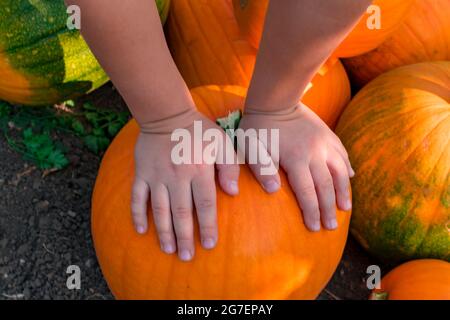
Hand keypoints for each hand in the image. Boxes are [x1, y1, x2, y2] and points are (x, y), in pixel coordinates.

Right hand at [132, 110, 238, 260]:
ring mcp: (157, 176)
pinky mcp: (142, 173)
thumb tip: (233, 193)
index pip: (205, 205)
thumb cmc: (199, 130)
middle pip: (182, 213)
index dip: (207, 226)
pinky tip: (140, 230)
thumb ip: (229, 166)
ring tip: (168, 250)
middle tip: (187, 256)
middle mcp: (177, 176)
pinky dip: (138, 214)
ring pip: (160, 209)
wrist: (167, 114)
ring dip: (164, 231)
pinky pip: (137, 197)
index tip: (209, 245)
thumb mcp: (222, 142)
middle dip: (185, 237)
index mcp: (199, 170)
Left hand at [238, 104, 353, 230]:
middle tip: (331, 226)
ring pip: (340, 171)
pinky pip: (342, 154)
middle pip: (326, 186)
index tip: (316, 228)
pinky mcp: (328, 134)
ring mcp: (324, 143)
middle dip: (328, 208)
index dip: (312, 212)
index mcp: (297, 159)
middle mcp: (315, 153)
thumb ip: (261, 168)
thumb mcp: (251, 147)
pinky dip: (347, 168)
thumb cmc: (258, 126)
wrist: (275, 98)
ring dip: (344, 191)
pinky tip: (351, 177)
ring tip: (345, 208)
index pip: (308, 192)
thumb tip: (273, 191)